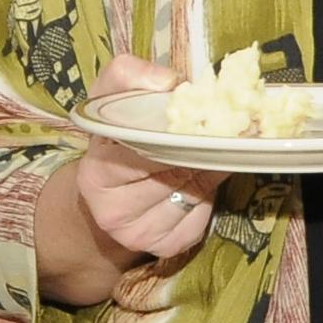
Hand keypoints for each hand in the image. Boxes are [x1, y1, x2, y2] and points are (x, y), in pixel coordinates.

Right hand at [66, 52, 217, 270]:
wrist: (105, 194)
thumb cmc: (114, 139)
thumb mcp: (109, 98)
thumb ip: (130, 76)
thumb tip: (169, 82)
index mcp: (96, 170)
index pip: (147, 148)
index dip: (177, 131)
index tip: (203, 116)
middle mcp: (111, 209)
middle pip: (175, 172)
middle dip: (200, 150)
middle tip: (227, 130)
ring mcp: (137, 233)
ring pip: (193, 194)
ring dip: (208, 173)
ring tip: (205, 156)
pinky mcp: (163, 246)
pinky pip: (200, 219)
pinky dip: (206, 199)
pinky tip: (196, 186)